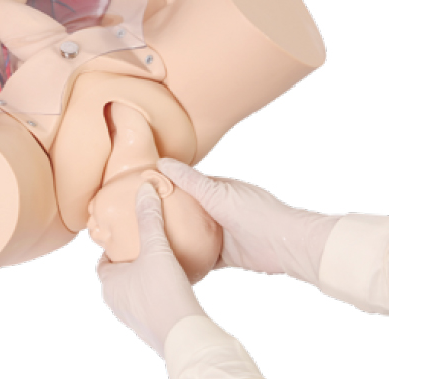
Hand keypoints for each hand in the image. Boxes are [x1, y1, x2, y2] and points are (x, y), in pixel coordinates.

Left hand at [97, 184, 204, 356]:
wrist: (186, 336)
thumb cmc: (163, 293)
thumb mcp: (156, 249)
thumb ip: (150, 218)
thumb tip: (145, 186)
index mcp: (109, 284)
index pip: (103, 259)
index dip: (114, 245)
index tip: (128, 232)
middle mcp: (117, 302)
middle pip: (120, 272)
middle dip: (132, 257)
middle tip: (147, 240)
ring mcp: (135, 316)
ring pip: (136, 287)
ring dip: (146, 273)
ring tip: (163, 257)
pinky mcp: (153, 325)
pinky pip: (152, 299)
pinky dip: (159, 287)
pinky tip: (176, 278)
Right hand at [157, 158, 339, 286]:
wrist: (288, 246)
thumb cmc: (257, 214)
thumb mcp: (218, 195)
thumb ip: (191, 181)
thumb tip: (162, 163)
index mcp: (217, 189)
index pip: (185, 184)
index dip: (164, 186)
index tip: (139, 190)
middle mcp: (218, 209)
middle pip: (186, 211)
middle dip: (166, 214)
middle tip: (137, 219)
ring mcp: (222, 233)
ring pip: (192, 235)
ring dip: (176, 238)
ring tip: (148, 242)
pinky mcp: (226, 255)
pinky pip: (202, 257)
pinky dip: (188, 259)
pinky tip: (169, 262)